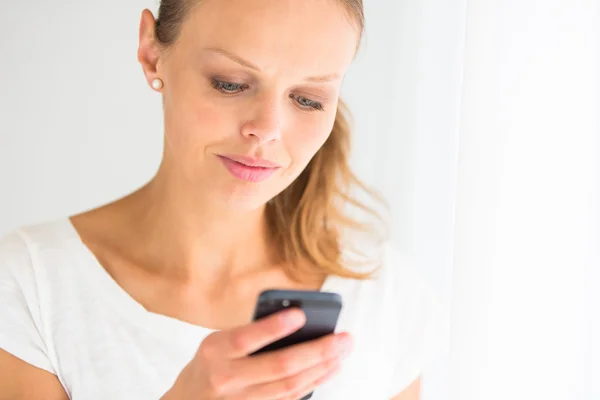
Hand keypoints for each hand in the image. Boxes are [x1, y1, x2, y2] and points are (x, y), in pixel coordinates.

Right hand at [162, 308, 351, 399]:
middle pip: (279, 366)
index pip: (246, 338)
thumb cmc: (211, 362)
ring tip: (342, 351)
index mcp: (215, 350)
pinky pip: (289, 398)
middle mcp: (227, 378)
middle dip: (317, 351)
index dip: (274, 327)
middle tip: (344, 338)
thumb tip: (297, 321)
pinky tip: (329, 369)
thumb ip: (250, 333)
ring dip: (321, 368)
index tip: (301, 315)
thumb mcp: (218, 341)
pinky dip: (313, 383)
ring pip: (289, 386)